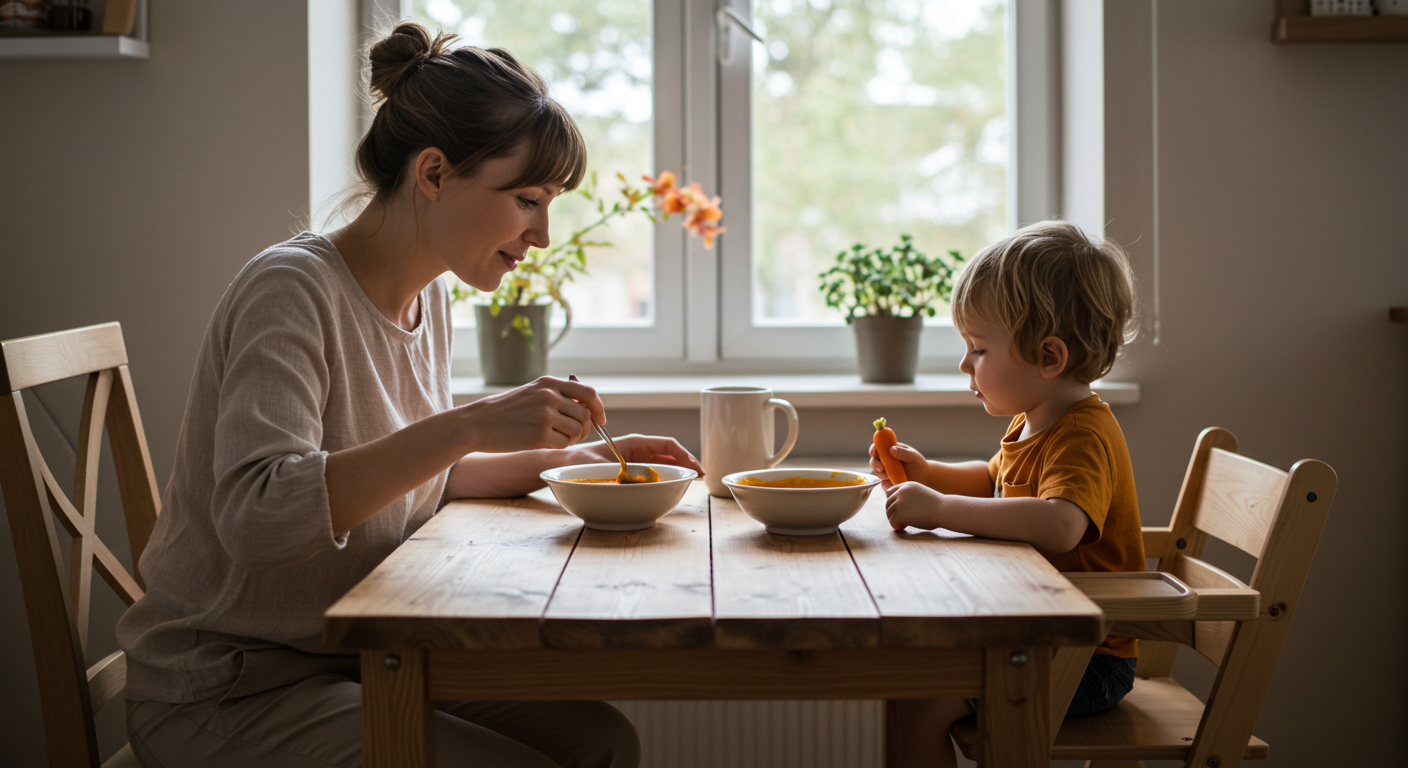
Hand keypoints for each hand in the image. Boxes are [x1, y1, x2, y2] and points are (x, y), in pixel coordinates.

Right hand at [459, 376, 605, 452]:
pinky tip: (545, 443)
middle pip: (585, 415)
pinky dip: (560, 446)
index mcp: (548, 383)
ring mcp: (545, 416)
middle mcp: (549, 396)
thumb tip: (587, 408)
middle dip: (585, 428)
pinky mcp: (539, 435)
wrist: (478, 423)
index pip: (588, 393)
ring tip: (556, 437)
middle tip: (574, 435)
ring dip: (572, 438)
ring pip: (577, 431)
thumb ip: (557, 396)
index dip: (598, 408)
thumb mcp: (532, 392)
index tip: (600, 419)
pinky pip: (564, 444)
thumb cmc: (506, 411)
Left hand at [586, 433, 704, 476]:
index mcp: (633, 443)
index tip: (695, 468)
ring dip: (677, 470)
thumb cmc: (580, 463)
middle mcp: (636, 449)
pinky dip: (665, 476)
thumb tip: (637, 482)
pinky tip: (671, 484)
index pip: (666, 444)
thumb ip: (620, 473)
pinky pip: (652, 471)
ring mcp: (634, 459)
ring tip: (690, 480)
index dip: (684, 455)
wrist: (564, 465)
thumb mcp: (601, 467)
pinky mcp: (630, 469)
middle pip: (668, 453)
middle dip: (685, 463)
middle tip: (700, 476)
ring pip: (662, 462)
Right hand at [868, 441, 928, 489]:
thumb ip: (903, 452)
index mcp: (889, 450)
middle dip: (875, 464)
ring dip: (881, 474)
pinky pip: (883, 484)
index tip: (874, 452)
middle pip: (873, 461)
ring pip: (877, 473)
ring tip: (892, 476)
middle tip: (882, 468)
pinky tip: (895, 483)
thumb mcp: (912, 456)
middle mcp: (885, 461)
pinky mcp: (888, 482)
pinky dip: (887, 484)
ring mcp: (886, 472)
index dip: (873, 449)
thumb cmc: (918, 464)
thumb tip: (891, 448)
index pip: (877, 447)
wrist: (924, 478)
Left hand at [884, 481, 945, 531]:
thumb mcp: (921, 494)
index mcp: (907, 485)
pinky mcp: (900, 513)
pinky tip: (905, 526)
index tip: (900, 510)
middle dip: (893, 513)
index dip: (893, 503)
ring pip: (889, 514)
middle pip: (887, 504)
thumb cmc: (937, 506)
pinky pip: (892, 522)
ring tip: (906, 523)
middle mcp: (901, 491)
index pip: (890, 493)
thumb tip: (897, 507)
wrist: (945, 510)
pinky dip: (897, 526)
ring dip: (896, 520)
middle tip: (904, 519)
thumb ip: (909, 497)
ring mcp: (899, 502)